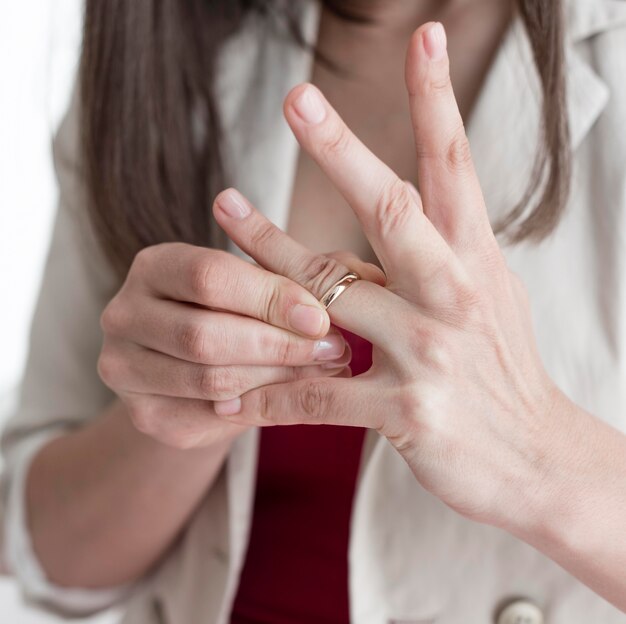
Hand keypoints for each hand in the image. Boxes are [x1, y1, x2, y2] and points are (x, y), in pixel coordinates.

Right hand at [98, 241, 382, 448]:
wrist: (203, 363)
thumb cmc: (241, 310)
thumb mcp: (266, 282)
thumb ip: (306, 273)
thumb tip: (361, 277)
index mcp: (155, 266)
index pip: (209, 276)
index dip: (269, 297)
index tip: (320, 317)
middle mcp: (124, 313)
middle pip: (203, 335)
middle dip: (278, 346)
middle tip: (335, 351)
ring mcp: (124, 368)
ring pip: (210, 382)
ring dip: (277, 380)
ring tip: (326, 372)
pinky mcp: (143, 415)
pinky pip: (208, 418)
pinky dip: (259, 408)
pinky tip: (296, 397)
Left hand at [211, 22, 563, 529]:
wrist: (538, 459)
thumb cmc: (504, 373)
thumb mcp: (486, 298)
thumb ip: (437, 255)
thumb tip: (390, 209)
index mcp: (476, 261)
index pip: (457, 167)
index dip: (439, 100)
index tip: (424, 37)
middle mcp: (455, 295)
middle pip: (392, 209)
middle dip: (341, 150)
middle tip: (297, 98)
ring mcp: (430, 352)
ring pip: (329, 294)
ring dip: (267, 255)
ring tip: (226, 209)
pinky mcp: (406, 411)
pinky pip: (315, 396)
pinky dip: (264, 394)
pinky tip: (226, 393)